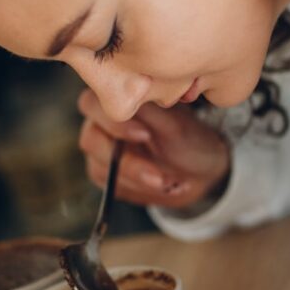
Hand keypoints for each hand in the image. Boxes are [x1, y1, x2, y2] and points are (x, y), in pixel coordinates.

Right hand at [77, 89, 230, 208]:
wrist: (199, 169)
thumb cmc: (190, 139)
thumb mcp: (176, 126)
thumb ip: (149, 112)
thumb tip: (129, 100)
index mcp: (116, 100)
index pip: (92, 103)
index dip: (114, 122)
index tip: (145, 136)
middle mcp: (101, 123)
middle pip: (90, 139)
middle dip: (127, 162)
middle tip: (158, 175)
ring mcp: (101, 151)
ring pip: (99, 167)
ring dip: (137, 179)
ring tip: (170, 182)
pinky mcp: (105, 175)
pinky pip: (111, 186)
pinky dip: (139, 189)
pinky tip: (164, 186)